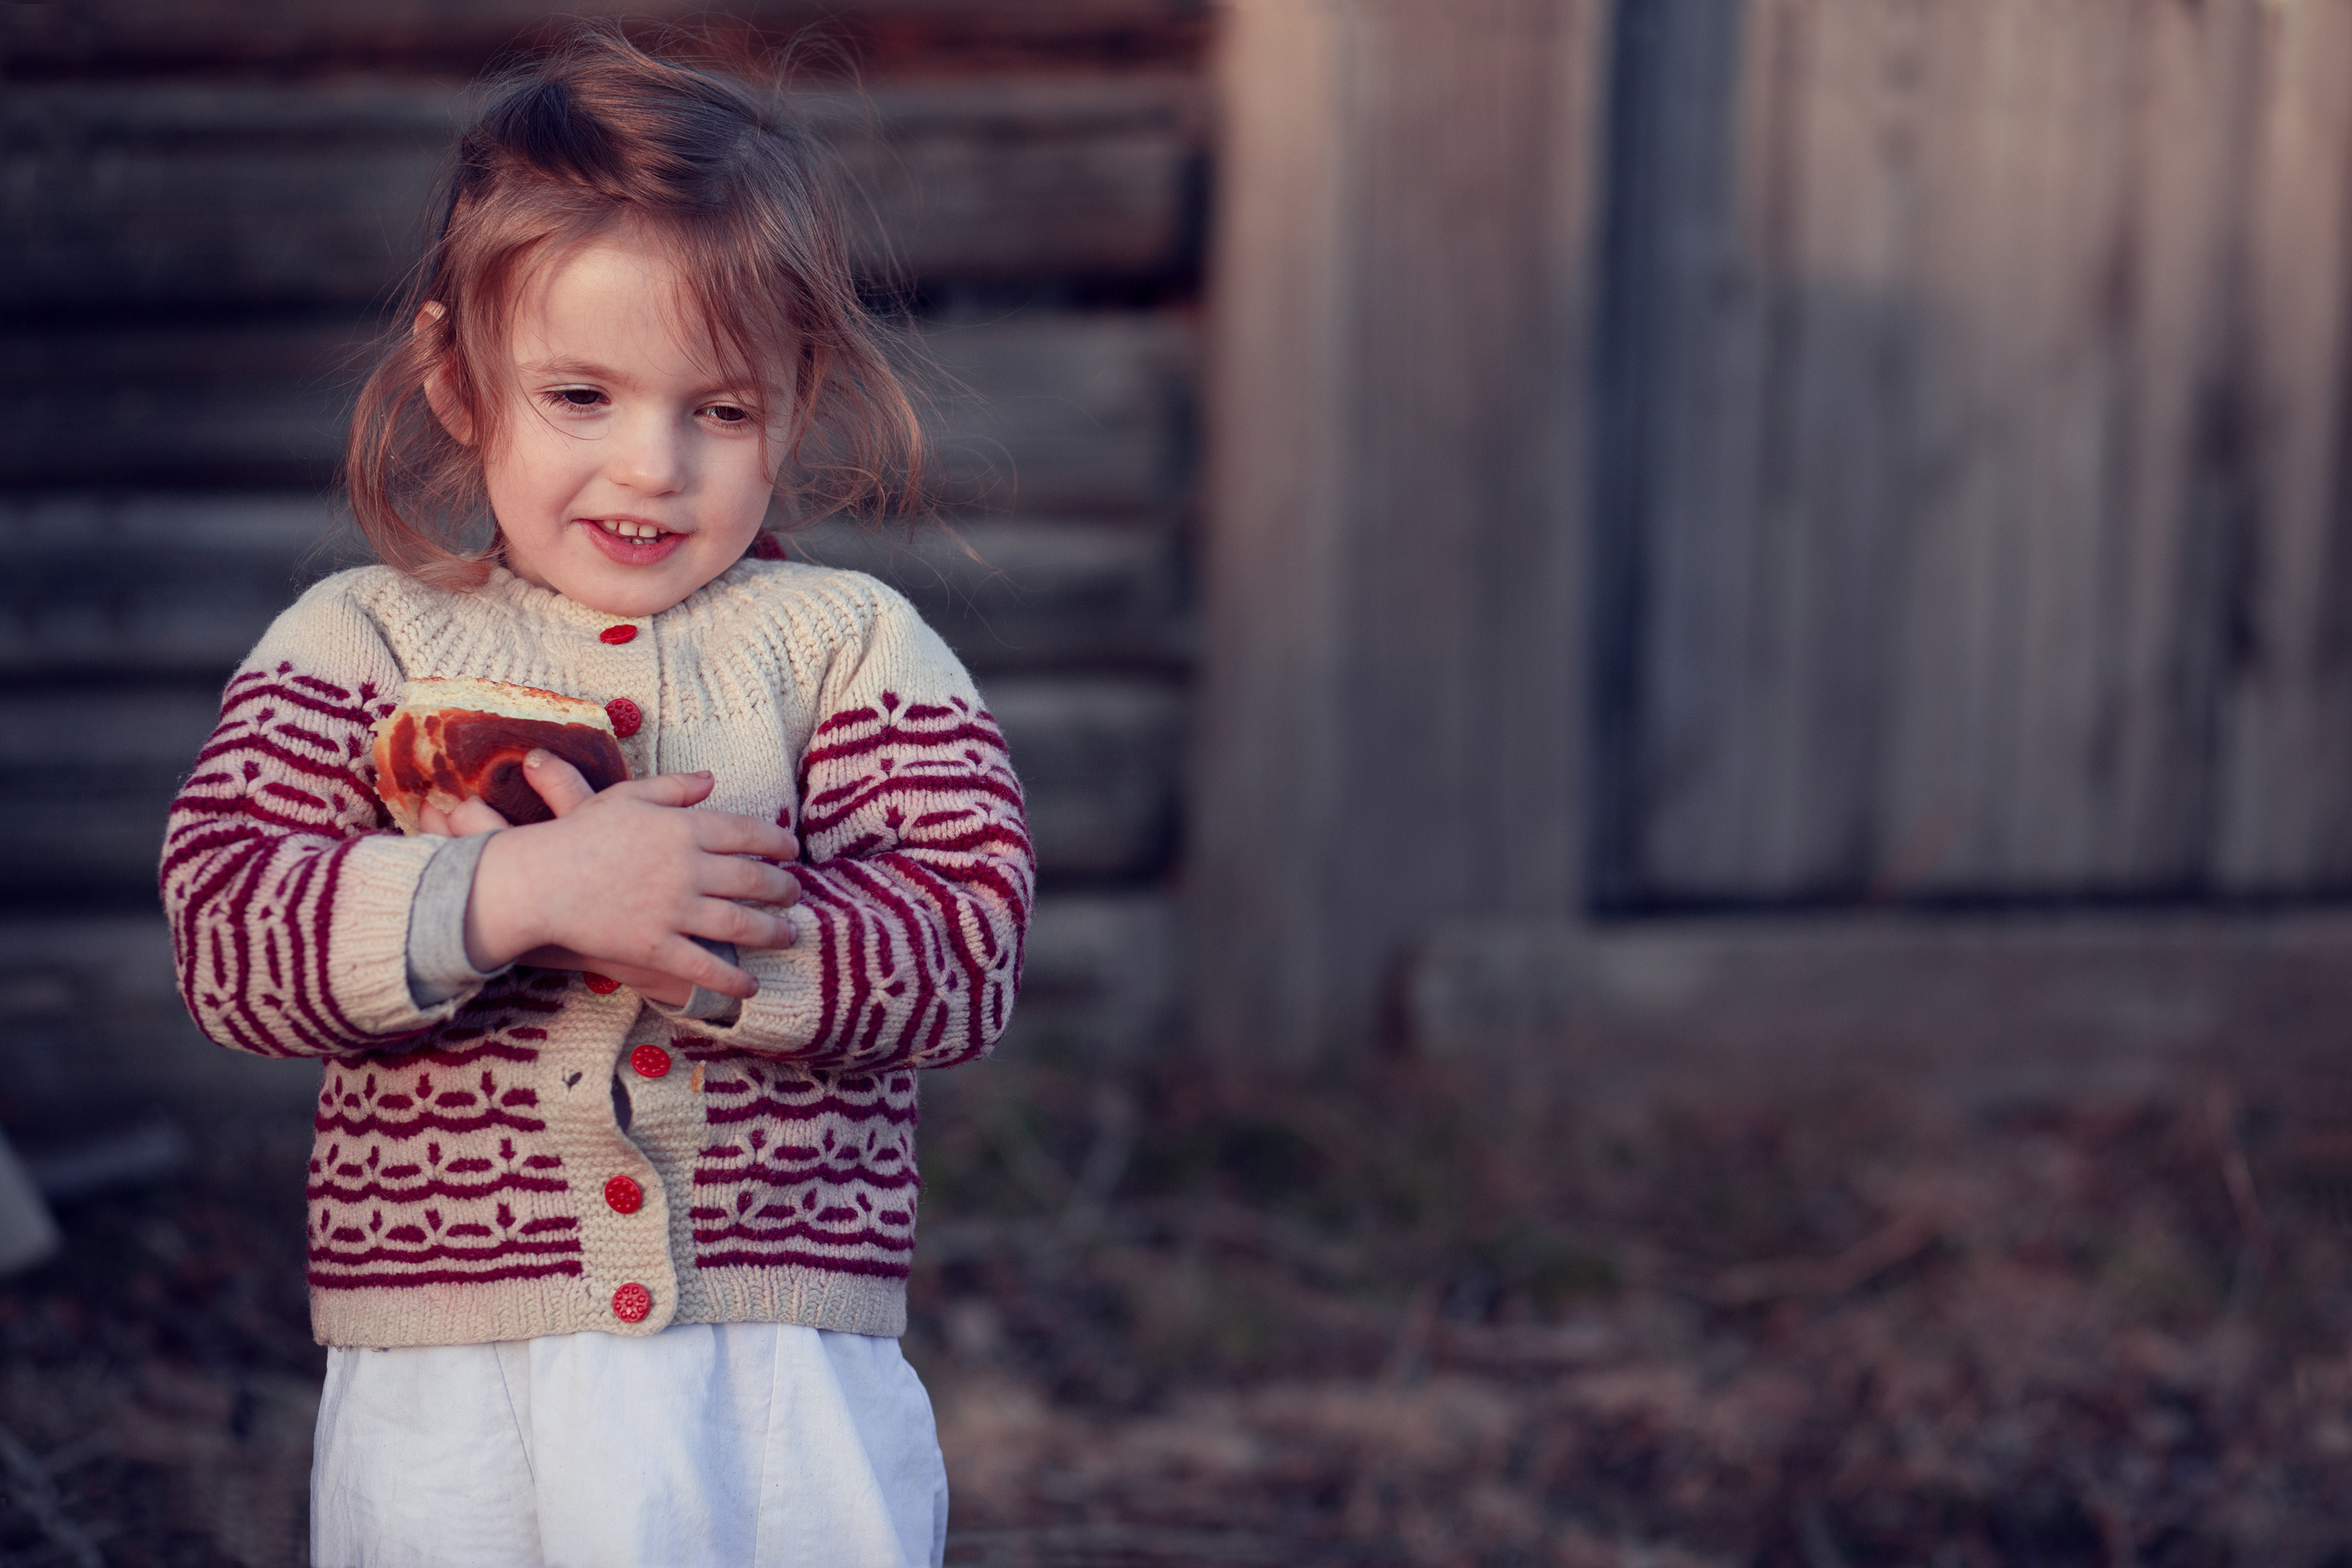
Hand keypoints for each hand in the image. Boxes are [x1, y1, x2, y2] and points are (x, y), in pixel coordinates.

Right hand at [447, 751, 800, 1000]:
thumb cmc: (578, 834)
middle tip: (796, 896)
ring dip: (773, 932)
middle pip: (754, 880)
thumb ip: (674, 787)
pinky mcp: (657, 947)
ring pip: (741, 925)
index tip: (792, 852)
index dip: (778, 844)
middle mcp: (689, 868)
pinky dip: (734, 979)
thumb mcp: (627, 796)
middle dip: (783, 890)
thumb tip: (711, 779)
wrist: (537, 880)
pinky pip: (707, 967)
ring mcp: (675, 910)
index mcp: (685, 828)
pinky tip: (751, 986)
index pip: (749, 834)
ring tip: (789, 935)